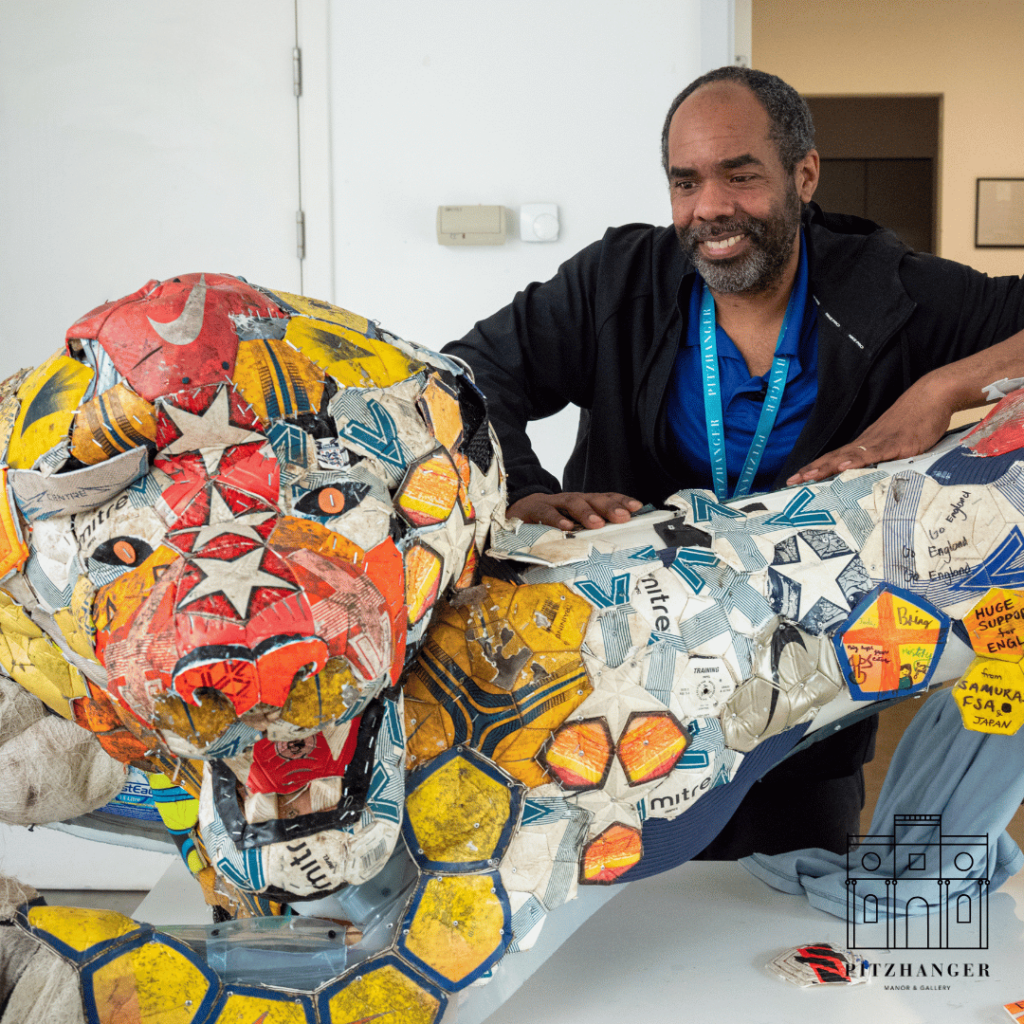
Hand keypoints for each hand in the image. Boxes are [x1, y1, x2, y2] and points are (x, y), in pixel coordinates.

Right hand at [507, 492, 642, 530]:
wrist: (515, 512)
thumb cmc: (549, 522)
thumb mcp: (571, 525)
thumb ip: (589, 532)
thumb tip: (617, 545)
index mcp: (582, 504)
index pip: (604, 498)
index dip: (621, 500)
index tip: (637, 507)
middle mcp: (570, 500)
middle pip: (592, 499)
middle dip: (609, 506)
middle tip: (623, 516)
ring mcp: (552, 503)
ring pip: (571, 502)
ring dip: (586, 512)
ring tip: (597, 523)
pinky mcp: (534, 510)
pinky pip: (546, 513)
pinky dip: (556, 519)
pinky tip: (566, 527)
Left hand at [786, 377, 956, 485]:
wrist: (932, 396)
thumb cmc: (915, 420)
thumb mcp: (895, 444)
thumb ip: (883, 458)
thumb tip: (874, 475)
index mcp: (865, 444)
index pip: (834, 458)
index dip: (815, 468)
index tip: (796, 478)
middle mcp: (867, 443)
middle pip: (834, 458)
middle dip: (812, 470)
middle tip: (791, 481)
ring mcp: (880, 442)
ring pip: (848, 457)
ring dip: (826, 467)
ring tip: (808, 476)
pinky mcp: (897, 443)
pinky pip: (873, 454)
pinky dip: (857, 461)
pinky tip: (844, 467)